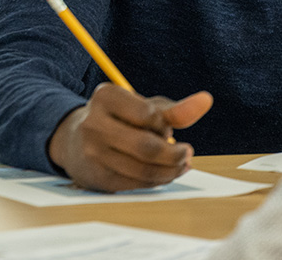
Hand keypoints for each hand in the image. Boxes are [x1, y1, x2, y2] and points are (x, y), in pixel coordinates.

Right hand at [47, 83, 212, 191]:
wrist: (75, 141)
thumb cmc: (119, 119)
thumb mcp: (144, 108)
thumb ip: (175, 109)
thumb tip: (206, 101)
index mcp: (105, 97)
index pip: (147, 114)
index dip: (163, 124)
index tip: (166, 127)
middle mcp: (94, 123)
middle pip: (147, 147)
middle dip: (175, 154)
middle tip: (186, 153)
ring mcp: (93, 152)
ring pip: (144, 170)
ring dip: (170, 171)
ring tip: (180, 164)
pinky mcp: (97, 176)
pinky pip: (136, 184)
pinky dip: (156, 181)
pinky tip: (163, 173)